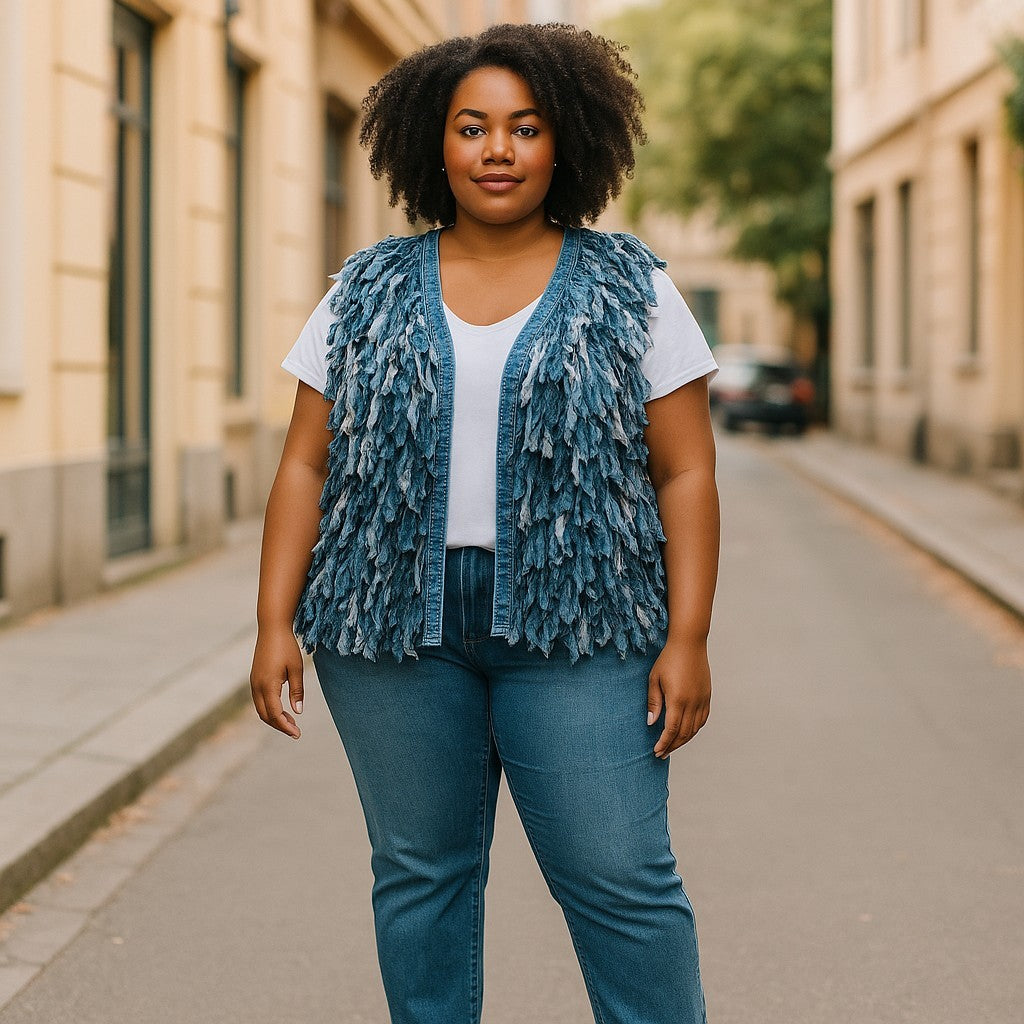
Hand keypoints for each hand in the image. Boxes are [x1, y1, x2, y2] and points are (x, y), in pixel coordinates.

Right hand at [250, 627, 304, 738]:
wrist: (271, 628)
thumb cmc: (286, 647)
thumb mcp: (296, 668)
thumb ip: (297, 691)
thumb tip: (298, 712)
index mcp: (268, 685)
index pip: (275, 714)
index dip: (285, 726)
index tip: (297, 734)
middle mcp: (257, 686)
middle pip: (266, 715)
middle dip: (280, 725)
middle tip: (295, 731)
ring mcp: (254, 682)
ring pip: (261, 709)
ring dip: (274, 718)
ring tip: (291, 721)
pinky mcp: (254, 679)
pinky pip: (259, 701)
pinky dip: (269, 709)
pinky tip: (282, 709)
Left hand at [647, 637, 711, 757]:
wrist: (689, 644)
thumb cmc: (668, 659)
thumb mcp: (654, 679)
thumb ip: (653, 702)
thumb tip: (651, 723)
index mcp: (678, 699)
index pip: (671, 729)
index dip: (664, 743)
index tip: (657, 751)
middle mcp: (693, 702)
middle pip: (684, 733)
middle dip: (672, 746)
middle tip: (662, 754)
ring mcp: (702, 700)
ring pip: (695, 728)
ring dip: (684, 740)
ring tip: (672, 746)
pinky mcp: (707, 696)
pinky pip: (703, 719)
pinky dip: (694, 729)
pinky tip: (686, 733)